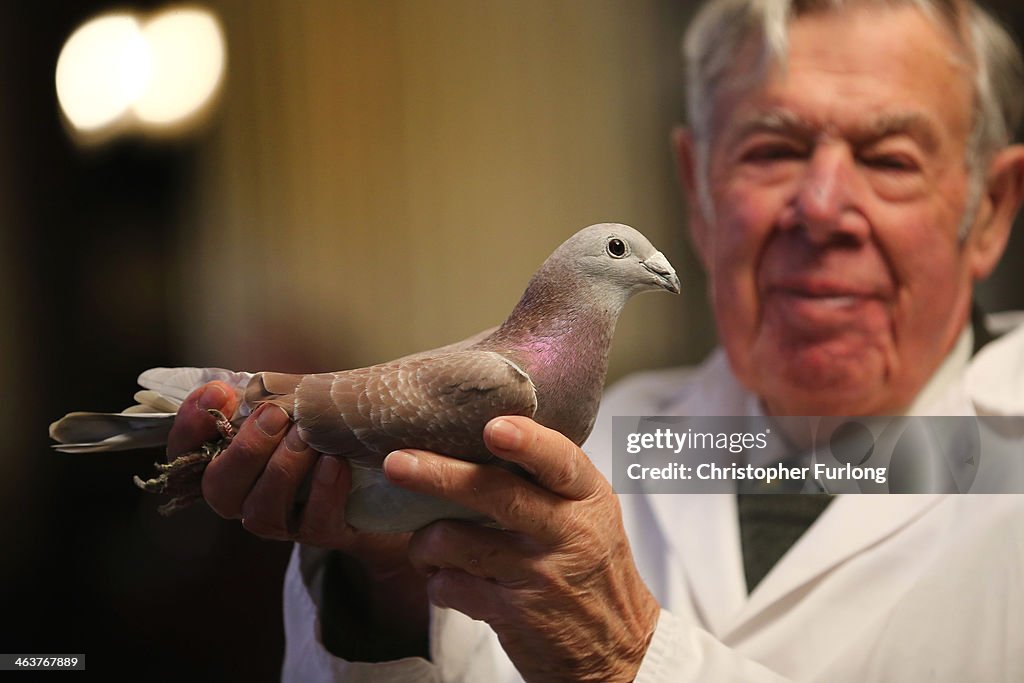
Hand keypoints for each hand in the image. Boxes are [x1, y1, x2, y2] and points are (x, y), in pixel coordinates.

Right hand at [167, 381, 410, 571]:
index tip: (218, 392)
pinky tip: (336, 462)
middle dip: (244, 450)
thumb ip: (267, 397)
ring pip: (260, 512)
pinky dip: (322, 490)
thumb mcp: (296, 407)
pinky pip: (314, 522)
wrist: (385, 474)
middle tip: (275, 414)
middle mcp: (247, 497)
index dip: (191, 425)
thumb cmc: (328, 430)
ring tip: (308, 436)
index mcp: (230, 461)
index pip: (186, 451)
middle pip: (218, 489)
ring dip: (282, 470)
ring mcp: (284, 521)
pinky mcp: (324, 533)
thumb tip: (240, 387)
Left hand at [384, 415, 659, 681]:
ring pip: (456, 541)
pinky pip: (449, 586)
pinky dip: (436, 580)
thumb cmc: (591, 566)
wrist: (616, 648)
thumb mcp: (589, 514)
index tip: (493, 427)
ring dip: (425, 542)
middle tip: (396, 463)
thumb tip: (480, 429)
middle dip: (439, 475)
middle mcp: (569, 532)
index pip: (560, 462)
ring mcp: (540, 575)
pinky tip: (445, 579)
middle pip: (497, 495)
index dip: (527, 442)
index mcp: (589, 497)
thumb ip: (548, 478)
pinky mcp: (513, 614)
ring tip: (425, 545)